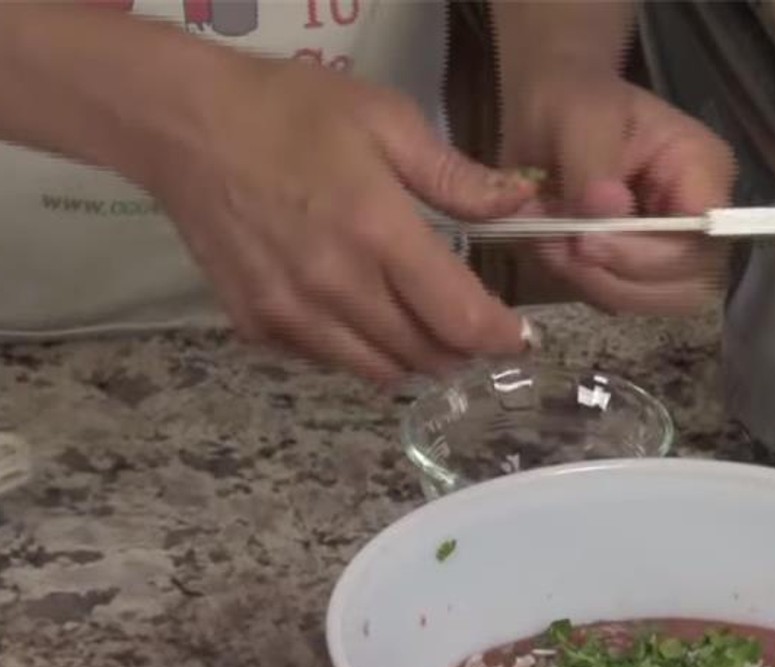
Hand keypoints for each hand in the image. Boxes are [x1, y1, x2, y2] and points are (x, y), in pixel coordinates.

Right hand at [147, 54, 539, 382]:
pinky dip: (357, 353)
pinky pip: (328, 363)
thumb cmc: (289, 111)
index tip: (516, 335)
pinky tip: (359, 317)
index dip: (499, 338)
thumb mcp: (385, 121)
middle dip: (461, 350)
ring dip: (413, 360)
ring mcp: (293, 314)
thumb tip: (517, 206)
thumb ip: (456, 177)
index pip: (460, 319)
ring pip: (379, 372)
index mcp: (379, 234)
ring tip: (423, 329)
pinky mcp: (258, 325)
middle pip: (425, 355)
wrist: (183, 123)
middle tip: (471, 328)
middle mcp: (338, 287)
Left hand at [499, 72, 736, 314]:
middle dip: (619, 278)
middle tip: (561, 247)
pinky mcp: (642, 273)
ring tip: (550, 242)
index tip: (586, 240)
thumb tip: (608, 209)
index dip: (651, 255)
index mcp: (703, 170)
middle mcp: (701, 220)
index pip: (703, 238)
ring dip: (595, 284)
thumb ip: (592, 160)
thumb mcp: (578, 114)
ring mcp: (675, 253)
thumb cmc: (574, 100)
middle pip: (688, 285)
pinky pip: (622, 300)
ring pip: (654, 302)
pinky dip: (582, 284)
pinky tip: (555, 249)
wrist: (552, 113)